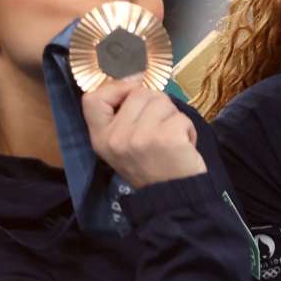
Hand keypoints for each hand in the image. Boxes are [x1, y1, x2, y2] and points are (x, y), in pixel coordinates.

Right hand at [81, 78, 206, 188]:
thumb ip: (123, 117)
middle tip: (160, 130)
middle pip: (138, 93)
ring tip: (171, 139)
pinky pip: (181, 116)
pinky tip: (183, 146)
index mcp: (100, 138)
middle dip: (156, 105)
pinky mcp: (165, 137)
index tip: (133, 90)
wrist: (173, 199)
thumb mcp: (124, 146)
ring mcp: (140, 137)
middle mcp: (116, 137)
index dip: (116, 88)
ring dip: (173, 117)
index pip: (92, 98)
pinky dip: (188, 129)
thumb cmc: (152, 168)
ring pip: (162, 101)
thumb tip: (137, 81)